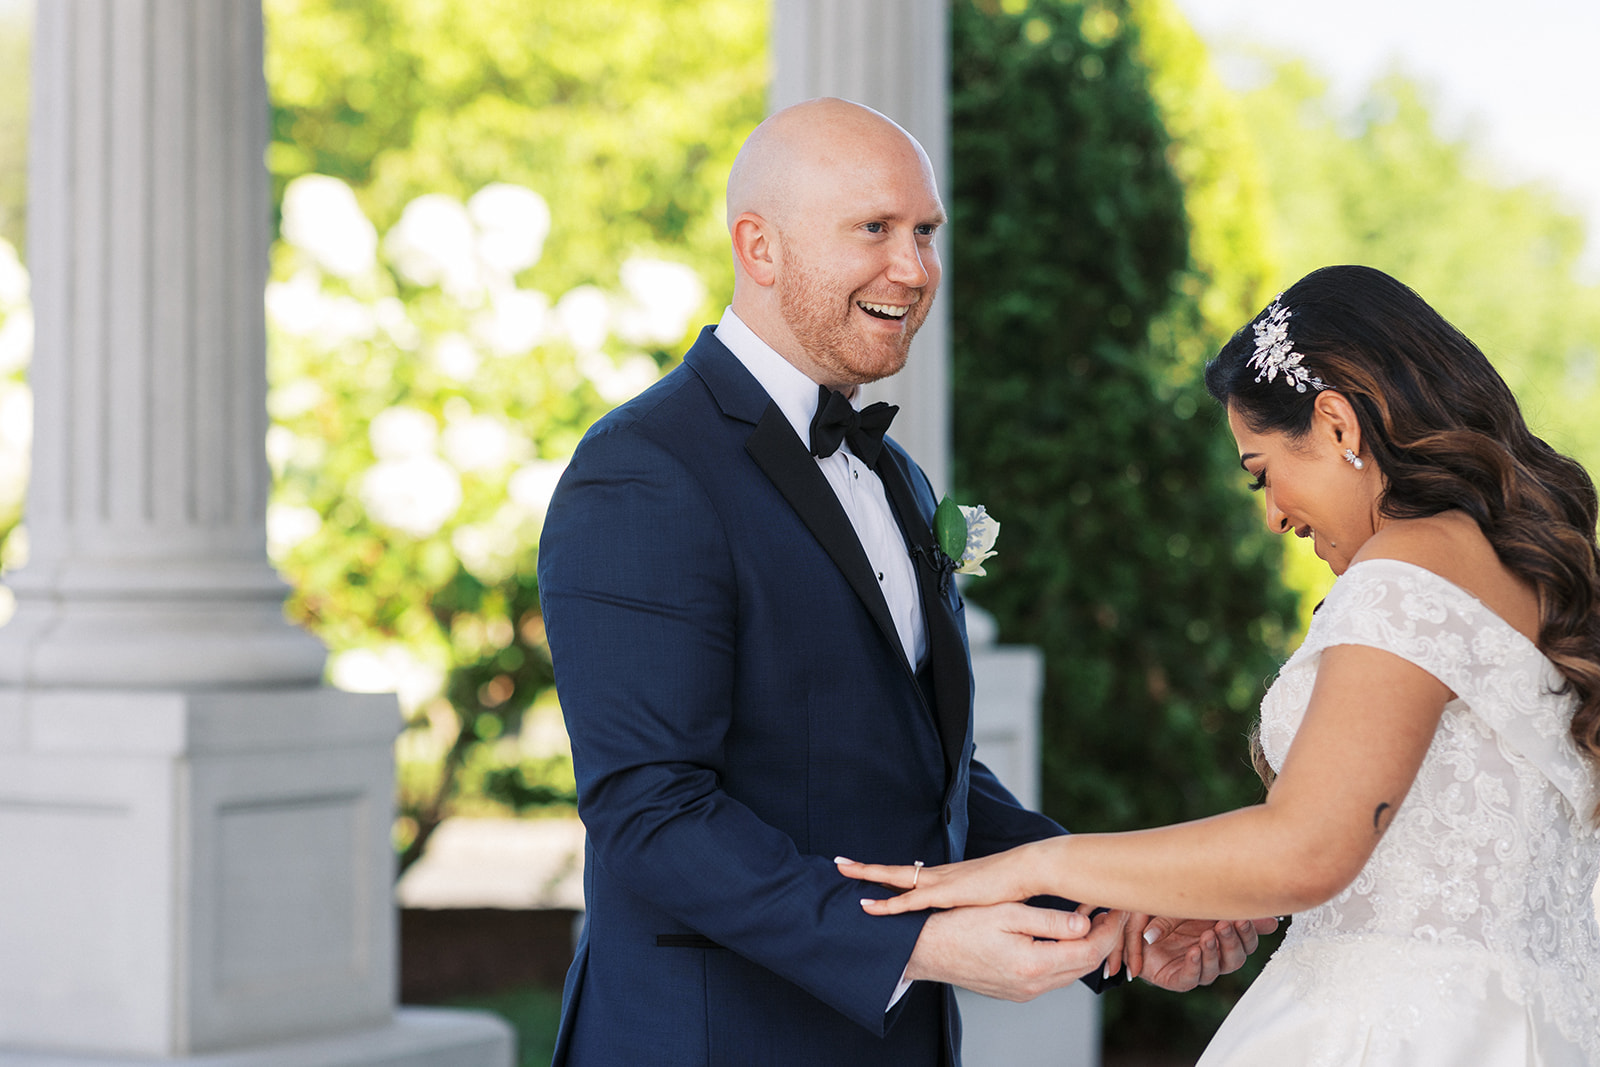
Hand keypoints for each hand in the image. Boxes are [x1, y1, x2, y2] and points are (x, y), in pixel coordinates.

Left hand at [835, 848, 1032, 914]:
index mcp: (946, 877)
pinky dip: (888, 905)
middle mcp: (938, 875)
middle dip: (865, 868)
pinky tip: (870, 907)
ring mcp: (939, 882)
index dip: (887, 874)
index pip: (909, 873)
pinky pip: (910, 901)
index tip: (868, 871)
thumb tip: (970, 910)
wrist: (1028, 870)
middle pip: (893, 870)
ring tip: (843, 871)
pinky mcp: (945, 893)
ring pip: (895, 878)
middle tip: (840, 864)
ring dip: (868, 875)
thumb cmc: (1014, 884)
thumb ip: (974, 903)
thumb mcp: (987, 897)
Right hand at [905, 903, 1125, 1001]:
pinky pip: (1052, 976)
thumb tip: (1085, 922)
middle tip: (1111, 910)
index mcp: (1033, 965)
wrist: (925, 950)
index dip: (1108, 930)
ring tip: (1091, 918)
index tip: (1116, 907)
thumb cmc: (960, 924)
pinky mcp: (1016, 991)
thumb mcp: (1006, 912)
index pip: (1088, 951)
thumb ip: (1048, 919)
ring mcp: (1024, 992)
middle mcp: (1032, 986)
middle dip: (1103, 939)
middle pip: (1084, 966)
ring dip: (1085, 948)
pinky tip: (1064, 935)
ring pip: (1070, 973)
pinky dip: (1065, 957)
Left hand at [1120, 915, 1278, 990]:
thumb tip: (1270, 920)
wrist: (1131, 920)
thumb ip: (1225, 908)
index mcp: (1223, 935)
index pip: (1248, 940)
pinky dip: (1195, 964)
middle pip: (1238, 956)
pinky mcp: (1179, 978)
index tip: (1244, 917)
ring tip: (1207, 936)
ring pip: (1219, 968)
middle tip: (1225, 924)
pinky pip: (1192, 977)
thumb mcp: (1192, 901)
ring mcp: (1198, 967)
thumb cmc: (1167, 908)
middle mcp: (1215, 954)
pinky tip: (1194, 951)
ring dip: (1215, 951)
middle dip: (1234, 940)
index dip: (1250, 931)